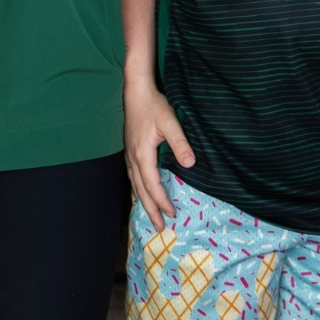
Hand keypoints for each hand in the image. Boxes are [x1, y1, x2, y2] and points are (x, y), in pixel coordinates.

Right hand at [124, 77, 194, 226]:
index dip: (161, 201)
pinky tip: (142, 192)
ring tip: (151, 215)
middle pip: (141, 190)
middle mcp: (133, 158)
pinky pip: (133, 176)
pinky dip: (138, 189)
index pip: (152, 184)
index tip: (172, 213)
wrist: (135, 91)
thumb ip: (180, 143)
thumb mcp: (170, 122)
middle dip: (150, 209)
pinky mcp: (130, 150)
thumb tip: (190, 164)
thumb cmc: (153, 106)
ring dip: (143, 201)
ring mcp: (129, 154)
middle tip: (159, 227)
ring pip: (135, 184)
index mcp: (142, 154)